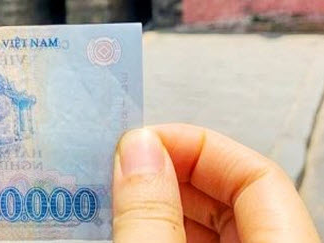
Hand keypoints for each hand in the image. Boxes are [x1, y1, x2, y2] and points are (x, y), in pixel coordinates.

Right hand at [113, 124, 320, 241]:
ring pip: (218, 232)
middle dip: (174, 175)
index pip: (258, 174)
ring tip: (118, 200)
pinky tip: (133, 229)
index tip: (143, 142)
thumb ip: (150, 213)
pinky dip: (167, 234)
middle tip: (124, 168)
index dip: (196, 146)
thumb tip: (138, 150)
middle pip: (237, 200)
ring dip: (165, 206)